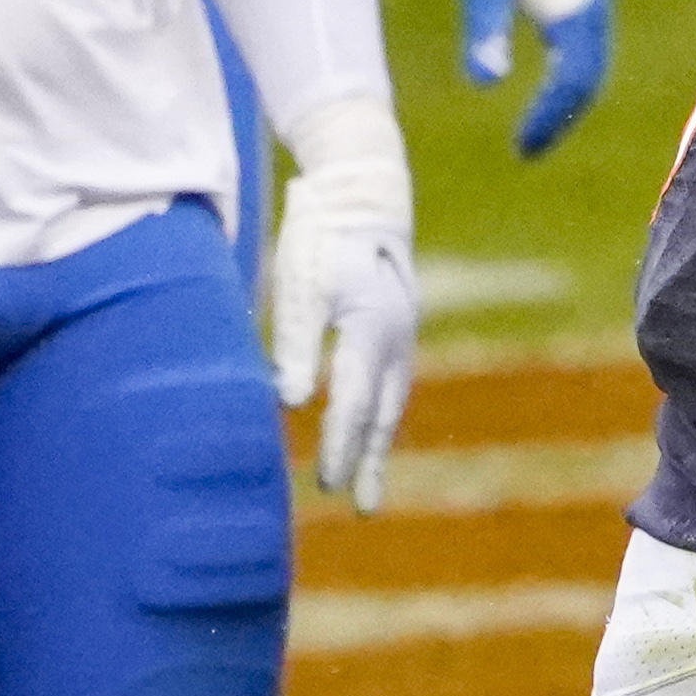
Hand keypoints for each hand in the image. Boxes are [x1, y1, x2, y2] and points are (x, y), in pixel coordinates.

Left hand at [270, 95, 421, 505]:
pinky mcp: (396, 324)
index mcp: (372, 333)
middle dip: (370, 462)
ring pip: (392, 400)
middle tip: (363, 507)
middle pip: (383, 414)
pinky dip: (381, 413)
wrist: (362, 188)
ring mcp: (403, 332)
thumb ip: (298, 346)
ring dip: (379, 443)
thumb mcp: (302, 286)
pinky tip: (370, 427)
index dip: (338, 447)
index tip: (324, 485)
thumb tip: (293, 404)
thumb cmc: (322, 236)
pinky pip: (392, 382)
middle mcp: (397, 339)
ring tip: (369, 481)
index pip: (353, 405)